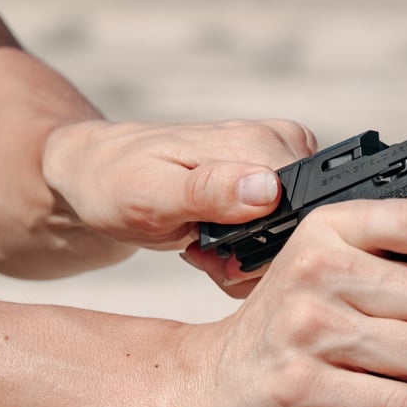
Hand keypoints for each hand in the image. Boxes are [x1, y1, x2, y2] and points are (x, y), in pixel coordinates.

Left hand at [42, 118, 315, 250]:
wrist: (99, 173)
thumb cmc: (116, 180)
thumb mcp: (152, 192)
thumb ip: (210, 192)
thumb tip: (268, 190)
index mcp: (261, 143)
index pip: (307, 214)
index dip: (269, 252)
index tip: (220, 259)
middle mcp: (282, 146)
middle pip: (305, 230)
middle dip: (255, 261)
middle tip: (203, 256)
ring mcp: (280, 164)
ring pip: (293, 240)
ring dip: (247, 262)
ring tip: (201, 249)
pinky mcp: (274, 183)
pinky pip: (280, 236)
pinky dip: (247, 256)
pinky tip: (213, 247)